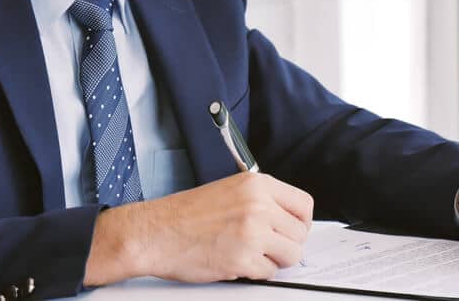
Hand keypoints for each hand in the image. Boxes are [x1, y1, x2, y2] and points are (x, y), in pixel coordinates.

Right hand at [84, 172, 313, 284]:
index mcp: (257, 185)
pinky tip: (240, 263)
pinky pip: (269, 272)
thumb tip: (288, 218)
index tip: (293, 230)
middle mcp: (259, 205)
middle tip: (269, 247)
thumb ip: (262, 200)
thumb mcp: (230, 189)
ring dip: (276, 260)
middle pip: (300, 233)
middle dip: (287, 244)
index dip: (301, 222)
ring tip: (254, 255)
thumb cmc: (185, 214)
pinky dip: (257, 272)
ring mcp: (252, 232)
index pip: (304, 204)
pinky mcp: (242, 259)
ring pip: (291, 254)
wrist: (155, 233)